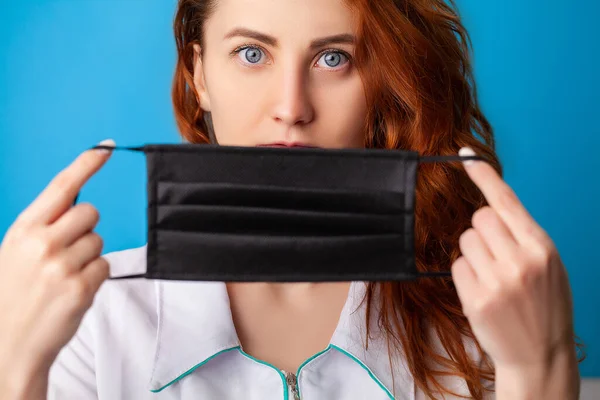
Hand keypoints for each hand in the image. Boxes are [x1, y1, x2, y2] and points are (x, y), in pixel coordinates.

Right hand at [0, 140, 114, 393]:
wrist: (6, 347)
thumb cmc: (13, 297)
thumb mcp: (15, 253)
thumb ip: (43, 228)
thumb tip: (78, 208)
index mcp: (23, 230)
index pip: (61, 187)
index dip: (85, 164)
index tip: (105, 147)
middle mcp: (41, 243)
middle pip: (91, 213)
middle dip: (85, 228)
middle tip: (67, 252)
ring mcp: (61, 266)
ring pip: (99, 241)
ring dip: (88, 257)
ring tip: (63, 278)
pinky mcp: (80, 287)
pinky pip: (104, 266)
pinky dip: (94, 277)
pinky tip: (72, 291)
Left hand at [452, 147, 575, 369]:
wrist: (541, 356)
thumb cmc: (546, 307)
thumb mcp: (549, 265)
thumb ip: (524, 236)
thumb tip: (491, 208)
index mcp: (542, 247)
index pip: (506, 201)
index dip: (484, 176)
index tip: (464, 156)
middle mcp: (521, 260)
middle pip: (479, 218)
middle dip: (482, 230)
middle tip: (495, 254)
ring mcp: (497, 281)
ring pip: (465, 241)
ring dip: (472, 253)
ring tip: (491, 277)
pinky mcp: (476, 299)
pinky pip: (457, 267)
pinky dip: (465, 275)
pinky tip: (483, 292)